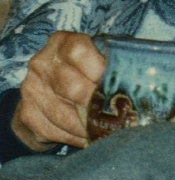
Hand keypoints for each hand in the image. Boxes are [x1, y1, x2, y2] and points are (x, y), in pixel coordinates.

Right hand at [11, 31, 105, 151]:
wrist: (45, 91)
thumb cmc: (82, 71)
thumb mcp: (96, 57)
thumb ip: (112, 60)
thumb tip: (142, 73)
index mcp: (62, 42)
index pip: (78, 51)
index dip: (98, 69)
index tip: (114, 85)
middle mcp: (42, 62)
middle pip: (70, 85)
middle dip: (95, 103)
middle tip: (114, 114)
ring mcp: (31, 88)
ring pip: (63, 114)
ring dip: (87, 126)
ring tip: (105, 130)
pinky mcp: (27, 113)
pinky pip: (53, 131)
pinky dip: (74, 137)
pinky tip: (88, 137)